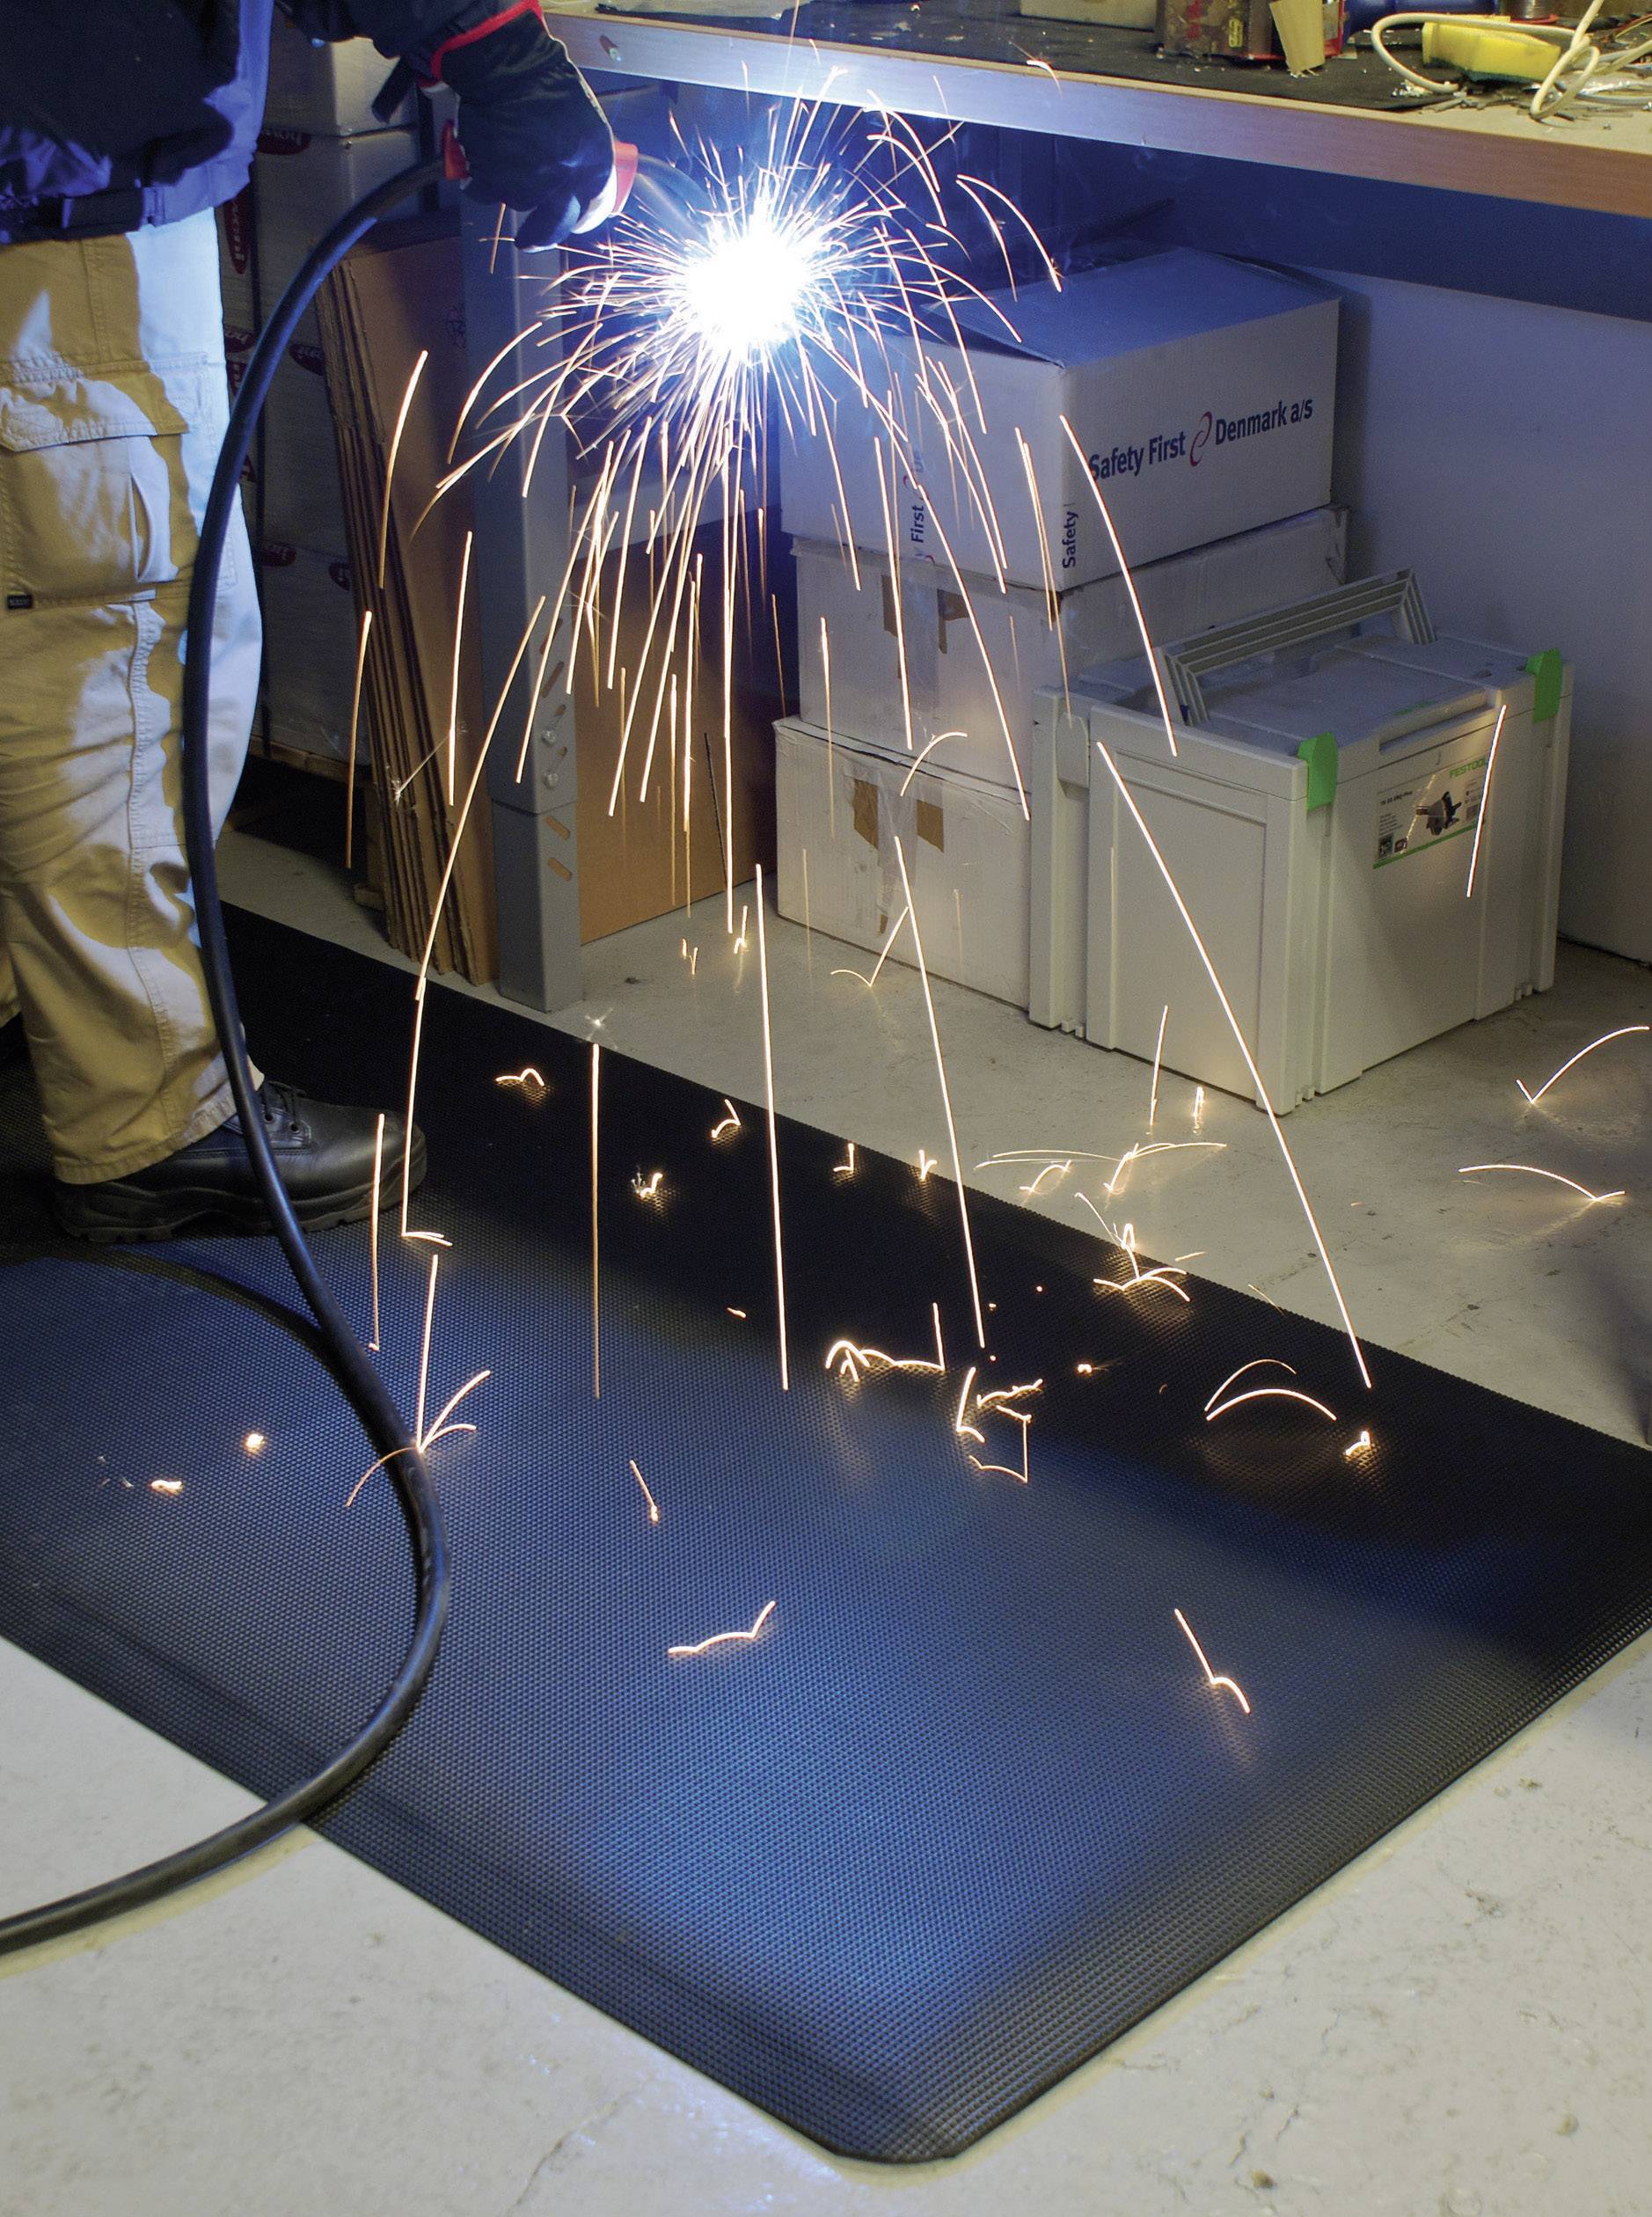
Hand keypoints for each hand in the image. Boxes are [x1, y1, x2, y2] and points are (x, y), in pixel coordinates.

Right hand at [435, 7, 615, 249]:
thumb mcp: (583, 116)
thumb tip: (579, 183)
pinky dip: (481, 179)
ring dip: (511, 186)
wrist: (504, 64)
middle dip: (542, 235)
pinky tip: (484, 156)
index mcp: (592, 161)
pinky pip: (485, 191)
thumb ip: (584, 154)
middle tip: (530, 240)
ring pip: (519, 201)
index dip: (584, 216)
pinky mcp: (493, 180)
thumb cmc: (544, 80)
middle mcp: (563, 179)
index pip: (595, 205)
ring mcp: (526, 183)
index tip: (576, 220)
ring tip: (506, 153)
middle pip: (555, 223)